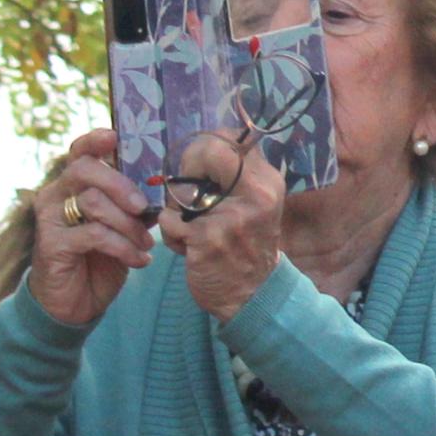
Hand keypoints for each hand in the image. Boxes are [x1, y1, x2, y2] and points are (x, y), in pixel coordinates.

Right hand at [29, 131, 155, 329]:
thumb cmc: (99, 259)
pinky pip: (94, 235)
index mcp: (73, 185)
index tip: (116, 137)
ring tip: (146, 243)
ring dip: (127, 224)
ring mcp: (51, 219)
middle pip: (85, 170)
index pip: (79, 151)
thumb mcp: (122, 228)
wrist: (75, 303)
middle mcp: (56, 195)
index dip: (96, 140)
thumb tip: (165, 188)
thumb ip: (135, 205)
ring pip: (93, 202)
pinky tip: (139, 260)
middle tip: (143, 207)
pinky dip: (123, 247)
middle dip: (121, 185)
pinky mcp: (52, 244)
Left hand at [157, 126, 288, 320]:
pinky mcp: (207, 238)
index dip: (203, 150)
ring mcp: (232, 216)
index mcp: (267, 181)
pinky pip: (168, 220)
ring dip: (177, 212)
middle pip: (203, 151)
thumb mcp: (254, 205)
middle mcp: (256, 193)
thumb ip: (235, 176)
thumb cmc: (246, 247)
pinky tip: (189, 250)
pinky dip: (171, 235)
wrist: (253, 297)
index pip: (229, 138)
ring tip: (193, 232)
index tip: (199, 172)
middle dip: (185, 174)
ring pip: (179, 191)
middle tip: (189, 200)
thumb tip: (200, 146)